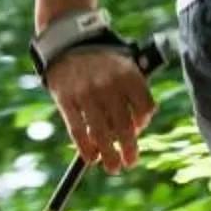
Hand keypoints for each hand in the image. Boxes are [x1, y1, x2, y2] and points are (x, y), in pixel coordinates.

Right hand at [45, 44, 154, 170]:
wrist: (68, 42)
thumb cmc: (102, 60)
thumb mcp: (125, 65)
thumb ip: (133, 91)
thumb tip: (136, 129)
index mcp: (128, 74)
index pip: (144, 107)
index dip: (142, 124)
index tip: (136, 132)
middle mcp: (109, 84)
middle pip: (124, 125)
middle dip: (129, 148)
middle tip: (130, 162)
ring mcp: (86, 93)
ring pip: (101, 132)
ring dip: (108, 155)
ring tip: (113, 167)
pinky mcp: (66, 99)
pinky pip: (77, 130)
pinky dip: (86, 148)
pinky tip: (91, 158)